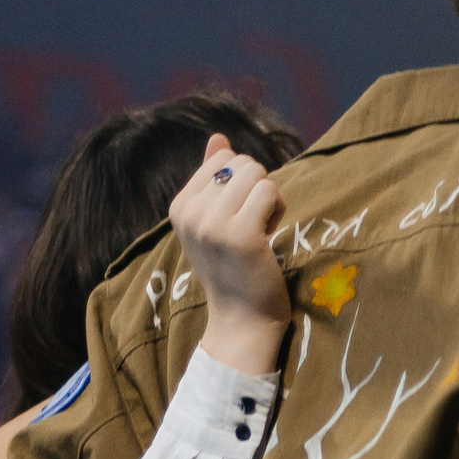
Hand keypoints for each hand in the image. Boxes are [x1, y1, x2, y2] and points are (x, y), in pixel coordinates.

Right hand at [171, 133, 290, 374]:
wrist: (241, 321)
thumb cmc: (233, 269)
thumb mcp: (214, 221)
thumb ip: (213, 178)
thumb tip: (218, 137)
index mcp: (179, 207)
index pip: (222, 156)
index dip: (240, 181)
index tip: (238, 215)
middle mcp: (190, 213)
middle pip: (242, 162)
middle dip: (256, 187)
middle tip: (253, 224)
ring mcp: (213, 225)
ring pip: (257, 174)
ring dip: (269, 198)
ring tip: (261, 230)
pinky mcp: (241, 235)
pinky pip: (270, 192)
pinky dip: (278, 210)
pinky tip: (269, 236)